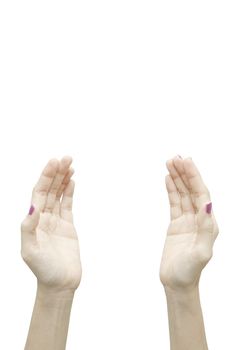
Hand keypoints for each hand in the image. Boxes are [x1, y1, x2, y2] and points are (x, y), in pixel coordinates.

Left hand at [21, 156, 81, 291]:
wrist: (60, 284)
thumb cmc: (44, 270)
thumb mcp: (30, 251)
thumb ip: (28, 228)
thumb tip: (32, 207)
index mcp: (34, 221)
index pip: (39, 193)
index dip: (46, 177)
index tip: (54, 163)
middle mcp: (44, 217)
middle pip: (50, 190)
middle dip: (57, 173)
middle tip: (66, 157)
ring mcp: (56, 221)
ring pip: (59, 195)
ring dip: (64, 179)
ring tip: (70, 164)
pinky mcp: (68, 226)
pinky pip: (68, 205)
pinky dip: (69, 192)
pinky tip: (72, 181)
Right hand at [160, 156, 218, 289]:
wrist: (177, 283)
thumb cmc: (189, 272)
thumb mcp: (201, 252)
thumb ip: (206, 228)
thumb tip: (207, 204)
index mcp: (208, 222)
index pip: (201, 193)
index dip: (193, 176)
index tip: (185, 162)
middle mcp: (199, 218)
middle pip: (192, 190)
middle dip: (185, 173)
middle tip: (175, 157)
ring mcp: (187, 220)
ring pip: (182, 194)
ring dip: (177, 178)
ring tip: (170, 163)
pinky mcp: (176, 224)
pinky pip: (174, 202)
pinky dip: (171, 190)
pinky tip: (168, 179)